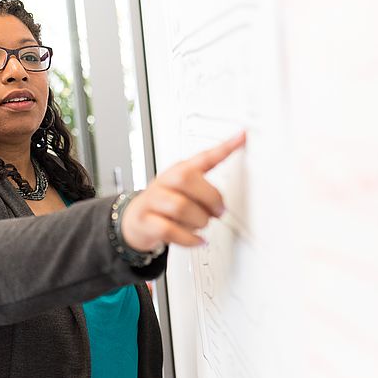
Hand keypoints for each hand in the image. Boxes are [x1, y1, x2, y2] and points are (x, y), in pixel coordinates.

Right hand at [120, 131, 246, 250]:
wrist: (135, 220)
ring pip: (179, 206)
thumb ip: (204, 192)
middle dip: (209, 197)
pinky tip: (196, 240)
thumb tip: (223, 205)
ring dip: (198, 220)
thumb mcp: (184, 192)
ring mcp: (153, 200)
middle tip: (219, 211)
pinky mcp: (145, 220)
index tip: (242, 137)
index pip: (203, 156)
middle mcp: (165, 181)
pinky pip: (169, 229)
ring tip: (202, 225)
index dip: (223, 148)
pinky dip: (188, 238)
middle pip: (186, 179)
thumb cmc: (165, 204)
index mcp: (179, 171)